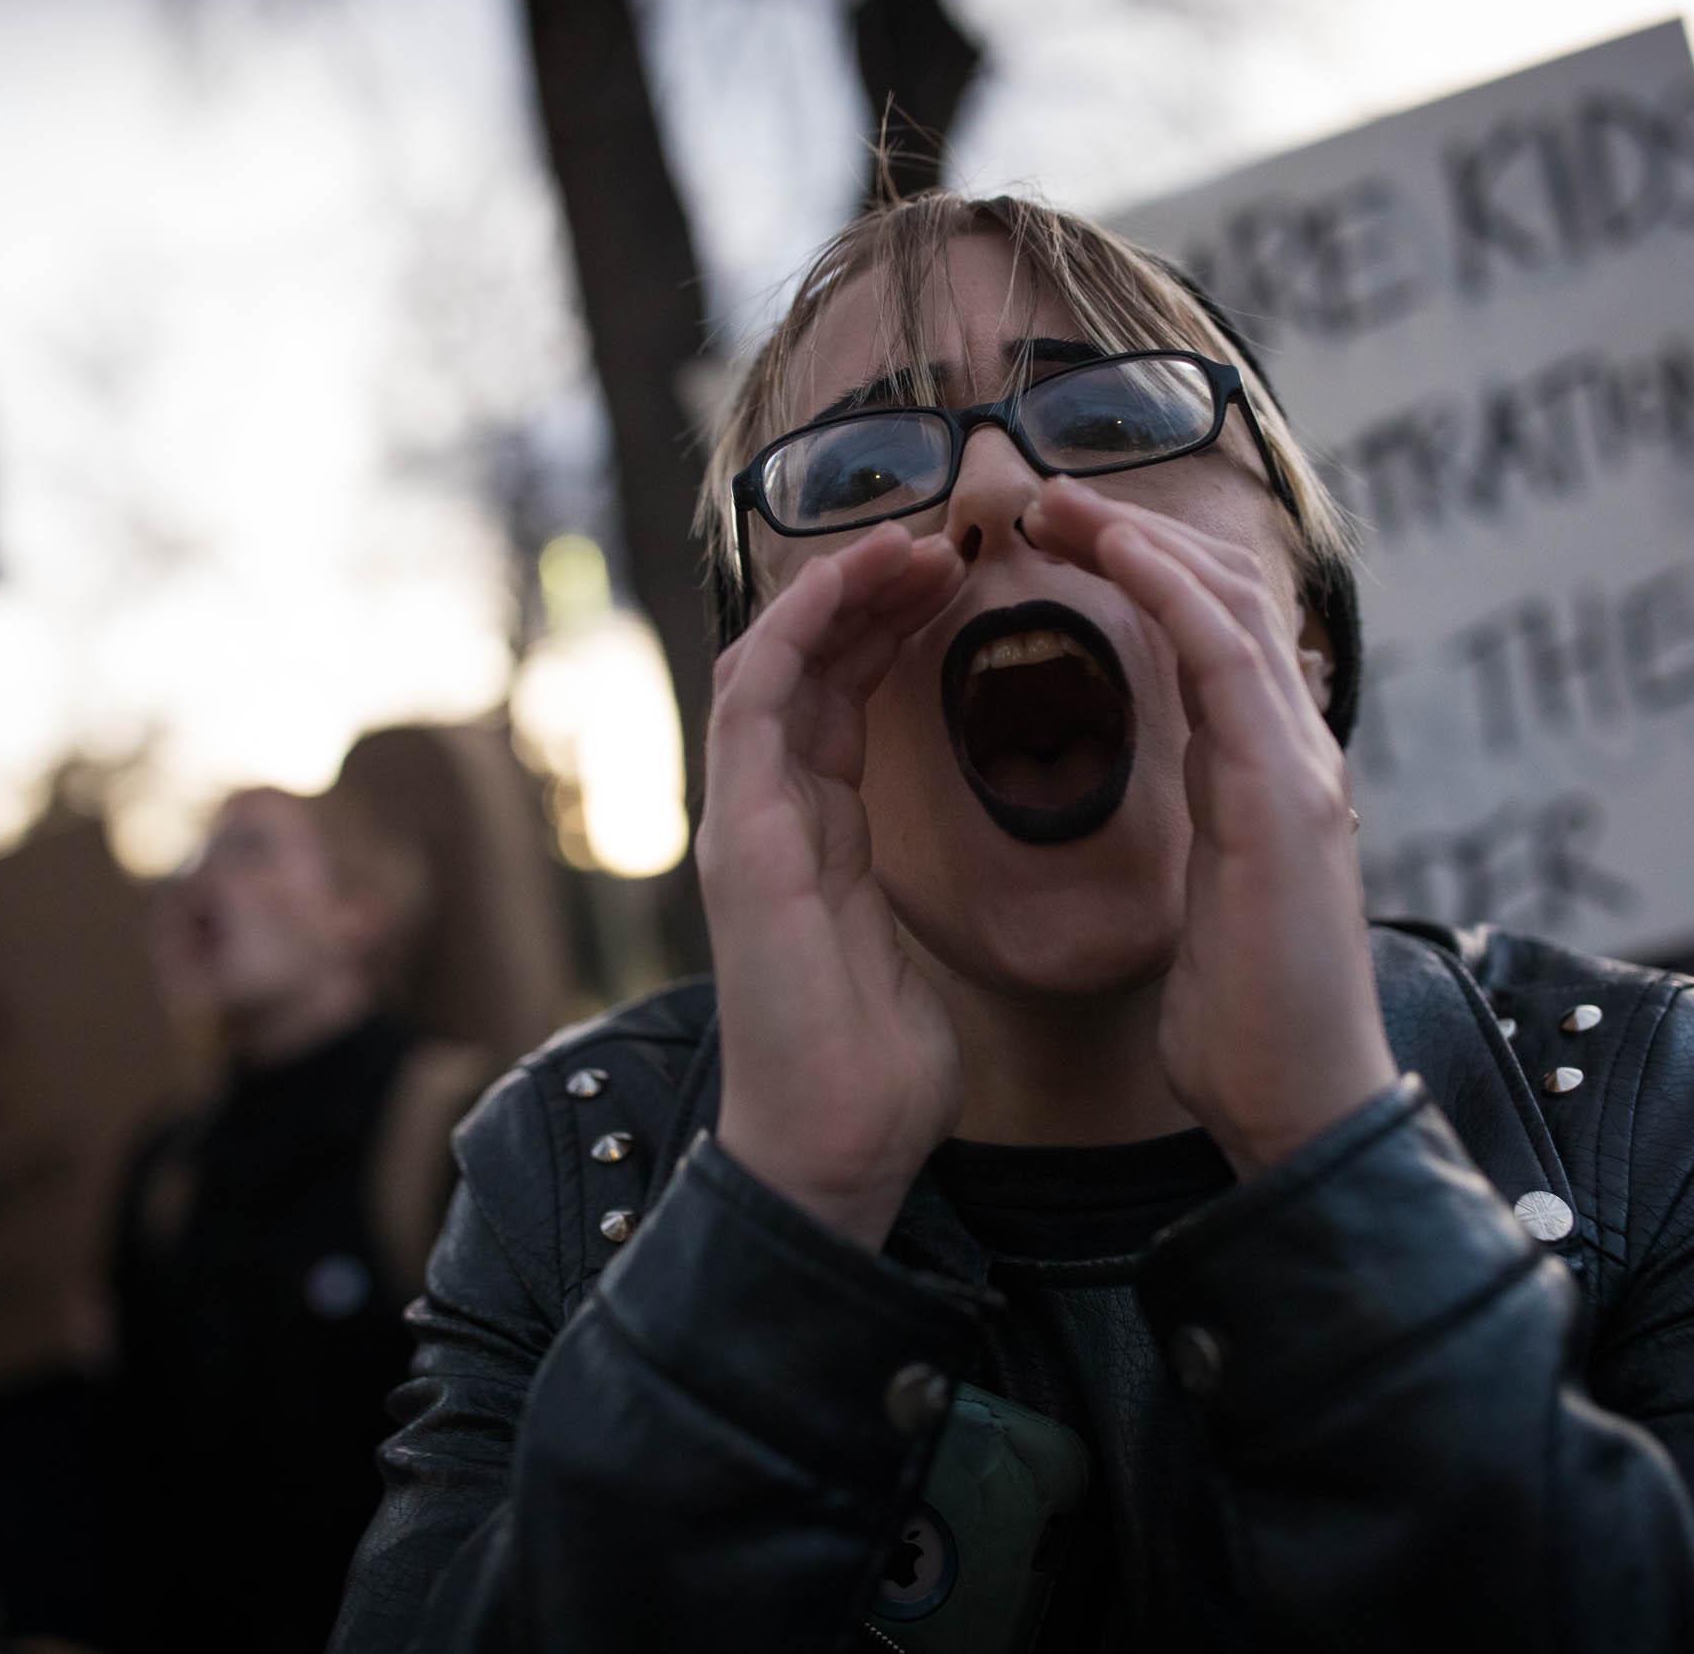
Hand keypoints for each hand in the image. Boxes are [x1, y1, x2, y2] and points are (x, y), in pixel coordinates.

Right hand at [700, 523, 967, 1245]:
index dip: (883, 631)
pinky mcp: (743, 840)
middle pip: (801, 668)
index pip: (832, 701)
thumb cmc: (878, 1070)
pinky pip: (756, 703)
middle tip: (941, 542)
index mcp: (810, 838)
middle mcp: (766, 818)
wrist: (836, 1152)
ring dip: (836, 593)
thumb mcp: (904, 951)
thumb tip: (925, 872)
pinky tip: (853, 583)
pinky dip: (799, 630)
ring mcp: (744, 825)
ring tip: (910, 544)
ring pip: (772, 665)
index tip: (950, 582)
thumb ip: (894, 889)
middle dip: (865, 594)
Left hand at [1024, 478, 1397, 1173]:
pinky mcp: (1283, 797)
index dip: (1150, 572)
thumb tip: (1193, 790)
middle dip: (1140, 532)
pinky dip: (1170, 590)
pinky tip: (1114, 551)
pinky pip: (1226, 659)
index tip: (1068, 543)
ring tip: (1061, 505)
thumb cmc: (1249, 1022)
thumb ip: (1213, 824)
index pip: (1222, 632)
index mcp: (1276, 773)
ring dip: (1143, 539)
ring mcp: (1302, 766)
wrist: (1301, 1103)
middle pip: (1231, 594)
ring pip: (1232, 602)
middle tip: (1050, 502)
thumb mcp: (1217, 896)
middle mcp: (1301, 752)